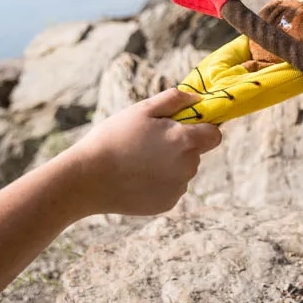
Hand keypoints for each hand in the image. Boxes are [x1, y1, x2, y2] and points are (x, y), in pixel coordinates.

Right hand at [63, 89, 221, 216]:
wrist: (88, 178)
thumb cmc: (113, 138)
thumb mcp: (142, 110)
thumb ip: (174, 100)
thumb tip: (197, 98)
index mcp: (184, 141)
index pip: (215, 135)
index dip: (203, 129)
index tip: (184, 127)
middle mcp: (188, 167)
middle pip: (196, 153)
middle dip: (180, 146)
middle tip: (149, 143)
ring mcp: (178, 188)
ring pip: (183, 171)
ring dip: (169, 165)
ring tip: (138, 161)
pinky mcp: (167, 204)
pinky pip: (171, 188)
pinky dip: (160, 183)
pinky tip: (136, 178)